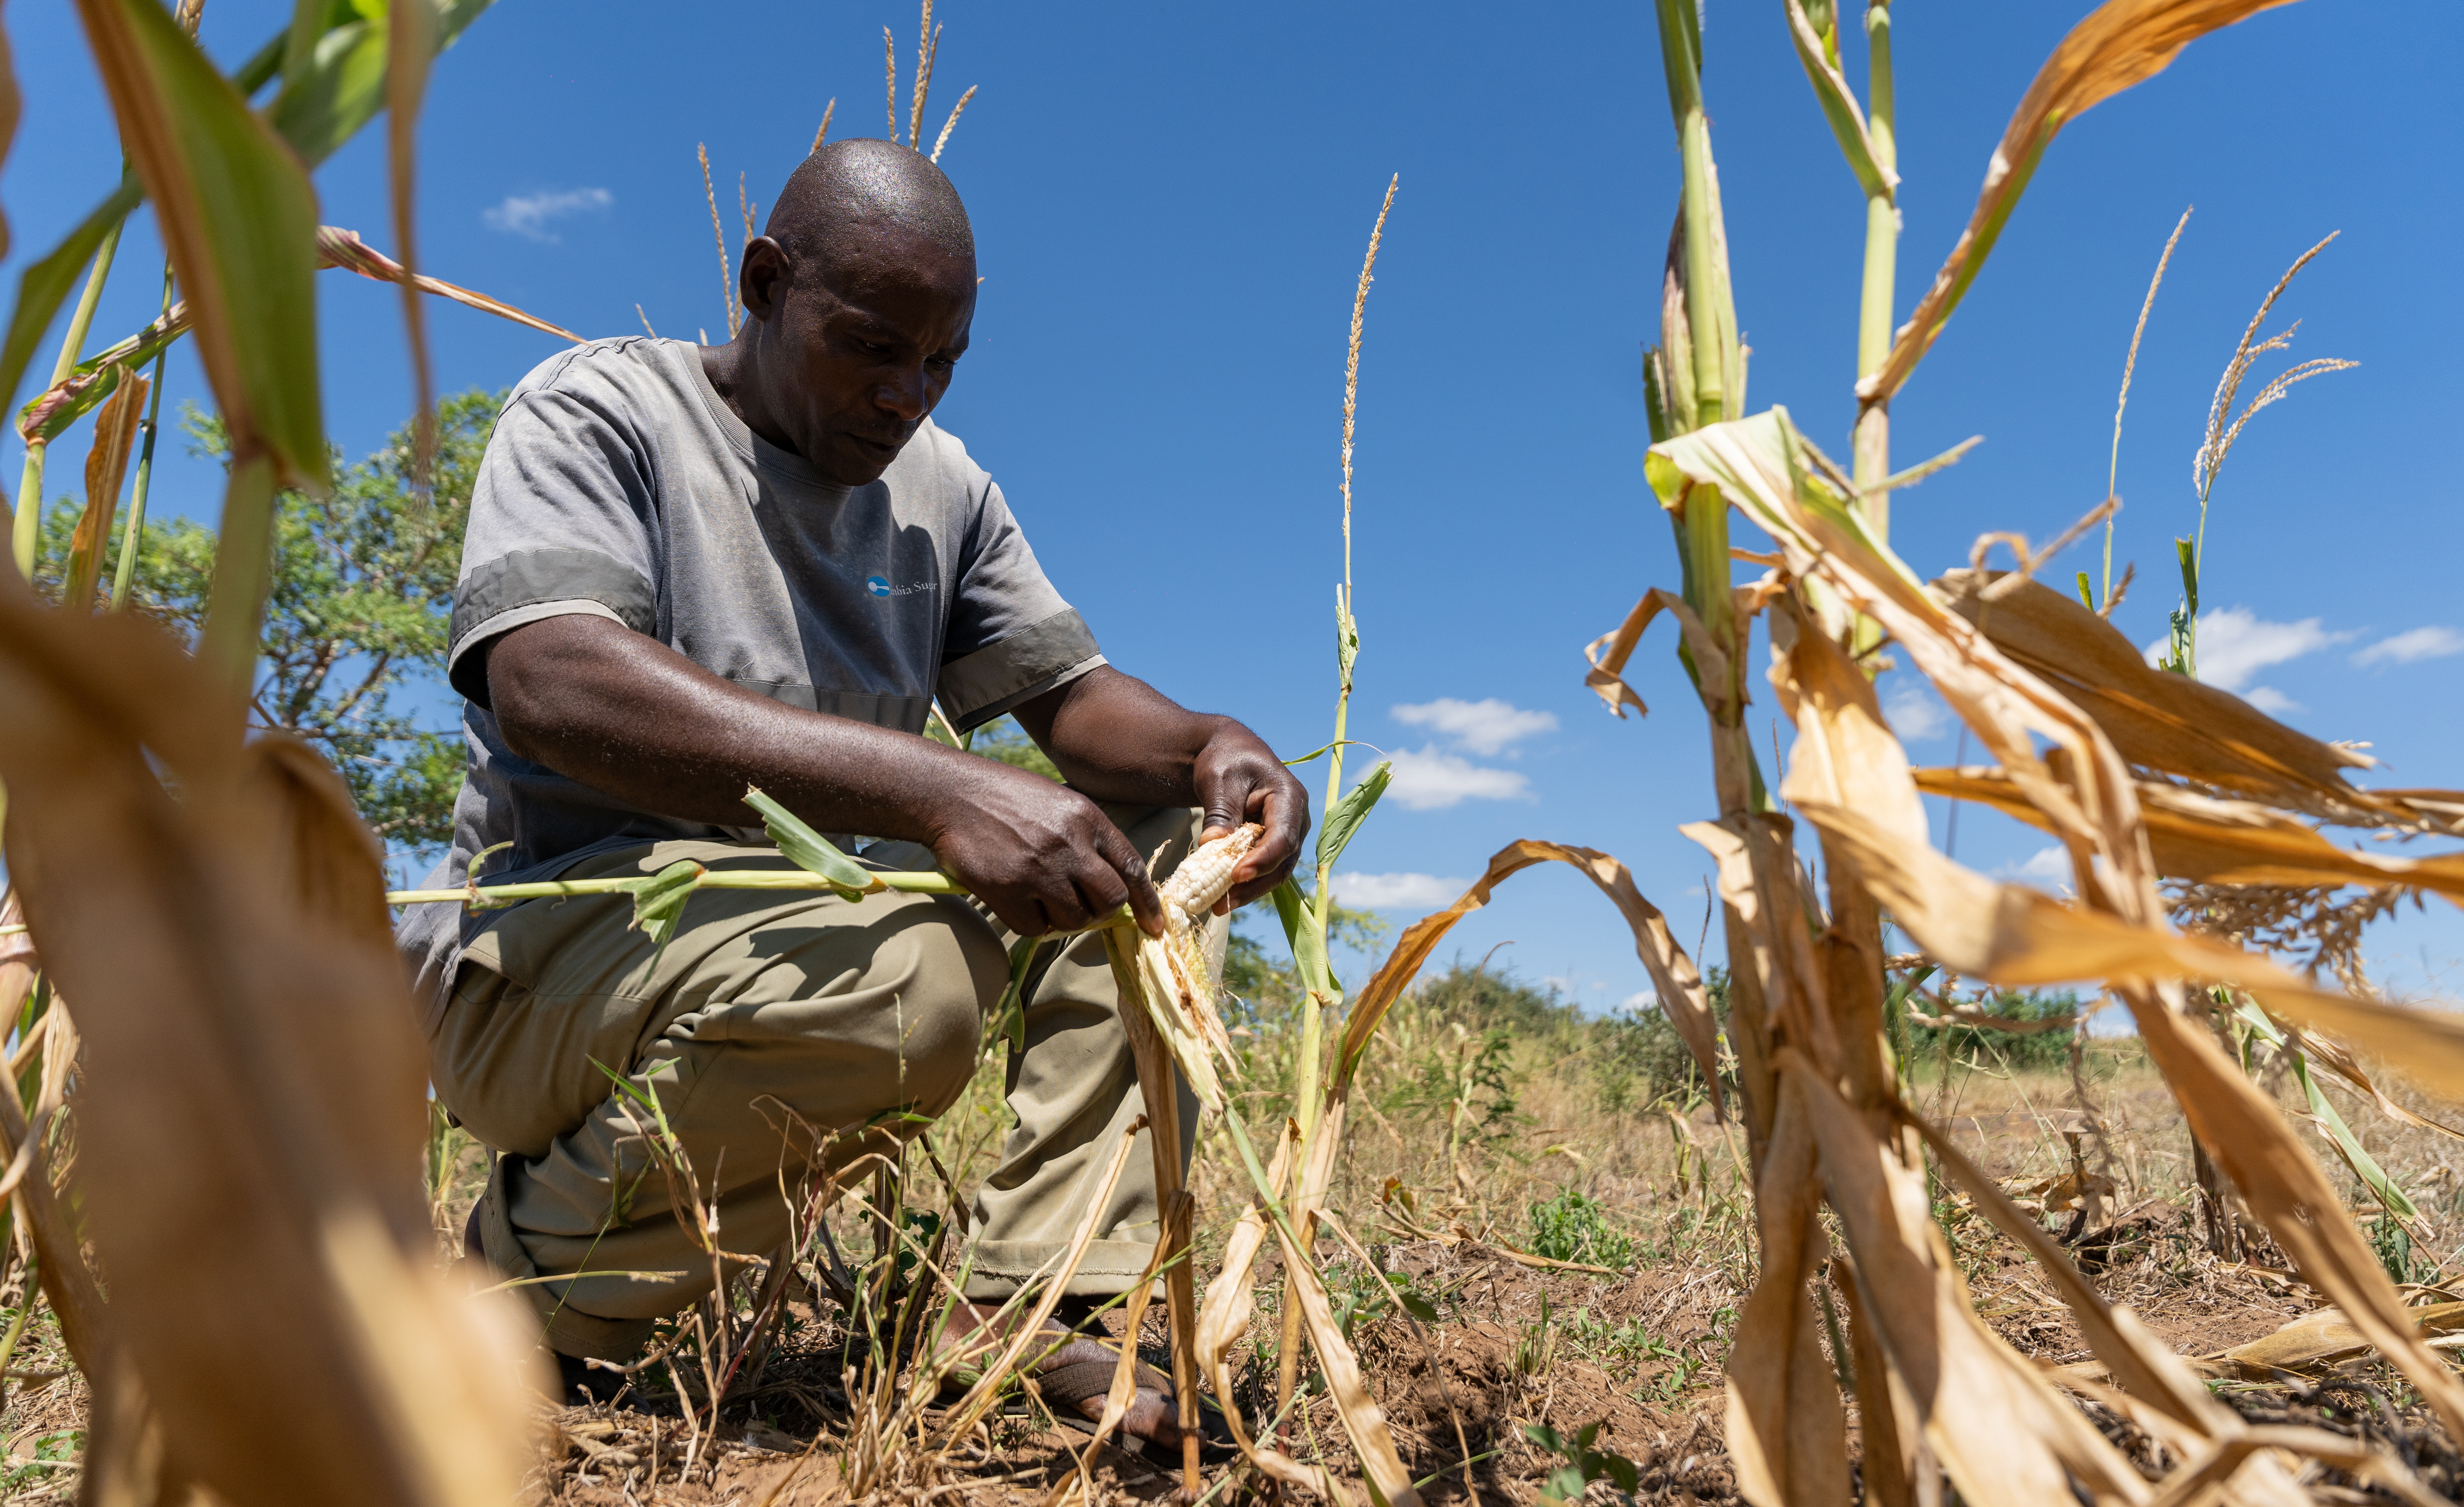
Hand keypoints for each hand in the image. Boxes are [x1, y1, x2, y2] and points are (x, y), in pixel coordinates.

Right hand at [920, 757, 1166, 937]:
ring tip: (1042, 897)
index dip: (1147, 903)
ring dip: (1063, 918)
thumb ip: (1088, 841)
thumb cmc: (1007, 800)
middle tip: (1080, 906)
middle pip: (1109, 900)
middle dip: (1101, 912)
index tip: (1154, 927)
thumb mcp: (1060, 804)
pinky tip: (1018, 901)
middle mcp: (1069, 844)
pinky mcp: (1008, 890)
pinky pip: (1036, 928)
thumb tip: (1112, 890)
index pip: (1131, 868)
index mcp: (1088, 818)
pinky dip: (1032, 922)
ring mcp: (1039, 868)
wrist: (951, 794)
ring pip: (1075, 919)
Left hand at [1191, 723, 1310, 910]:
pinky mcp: (1273, 847)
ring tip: (1218, 906)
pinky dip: (1245, 885)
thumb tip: (1213, 847)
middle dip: (1253, 886)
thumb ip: (1220, 814)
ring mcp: (1288, 836)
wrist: (1229, 754)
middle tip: (1222, 903)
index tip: (1236, 876)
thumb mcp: (1219, 781)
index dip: (1262, 860)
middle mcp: (1296, 820)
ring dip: (1248, 892)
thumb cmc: (1227, 760)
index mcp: (1290, 798)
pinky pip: (1263, 871)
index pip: (1283, 838)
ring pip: (1274, 873)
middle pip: (1281, 863)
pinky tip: (1222, 897)